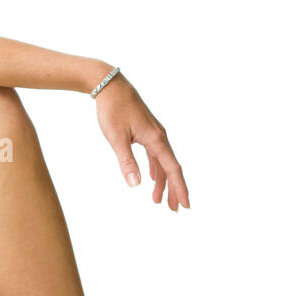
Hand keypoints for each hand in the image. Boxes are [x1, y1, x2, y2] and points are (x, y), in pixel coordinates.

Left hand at [93, 72, 189, 211]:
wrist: (110, 85)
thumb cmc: (112, 110)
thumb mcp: (116, 138)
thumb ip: (126, 161)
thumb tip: (136, 185)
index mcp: (156, 140)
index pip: (172, 169)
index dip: (179, 188)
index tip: (184, 204)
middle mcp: (159, 137)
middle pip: (171, 168)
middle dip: (174, 189)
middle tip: (175, 209)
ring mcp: (154, 134)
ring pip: (163, 163)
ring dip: (163, 182)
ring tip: (159, 201)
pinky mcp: (146, 132)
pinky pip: (156, 155)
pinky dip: (156, 169)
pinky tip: (153, 179)